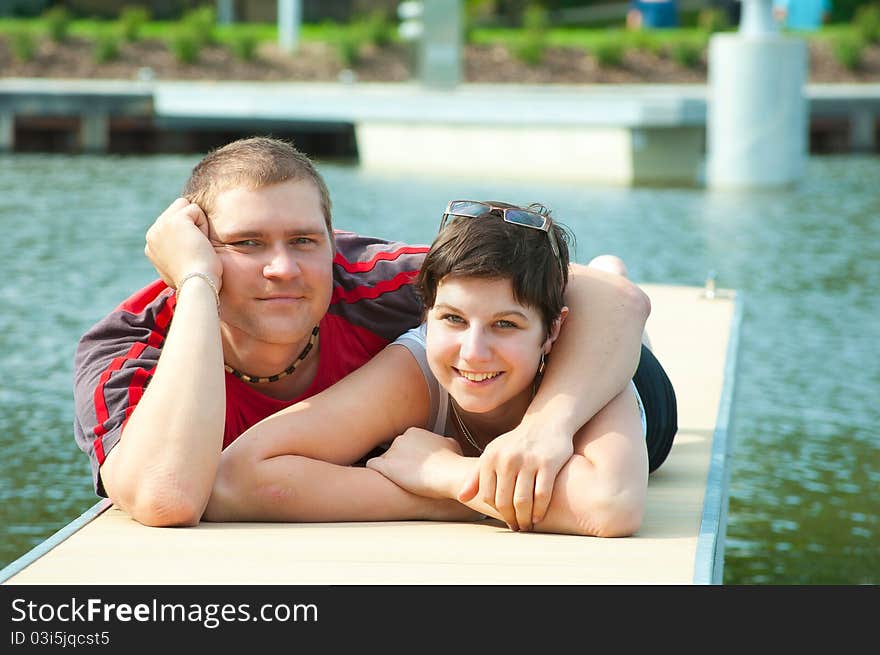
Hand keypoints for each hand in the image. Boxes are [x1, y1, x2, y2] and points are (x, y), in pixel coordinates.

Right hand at [144, 198, 221, 290]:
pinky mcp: (175, 220)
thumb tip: (177, 252)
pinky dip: (204, 225)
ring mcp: (161, 225)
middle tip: (196, 249)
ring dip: (198, 224)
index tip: (191, 253)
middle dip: (192, 225)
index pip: (171, 222)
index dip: (188, 232)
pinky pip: (195, 210)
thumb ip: (174, 255)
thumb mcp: (178, 269)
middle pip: (177, 210)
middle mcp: (152, 234)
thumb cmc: (195, 282)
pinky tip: (201, 243)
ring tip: (198, 245)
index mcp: (152, 245)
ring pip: (185, 207)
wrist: (196, 285)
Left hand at [366, 428, 464, 499]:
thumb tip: (445, 444)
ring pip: (384, 460)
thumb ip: (443, 442)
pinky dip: (375, 472)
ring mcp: (392, 452)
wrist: (449, 473)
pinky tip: (380, 480)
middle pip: (394, 452)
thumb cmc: (453, 462)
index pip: (406, 444)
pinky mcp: (385, 466)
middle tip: (408, 477)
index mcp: (415, 432)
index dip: (410, 458)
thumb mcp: (452, 445)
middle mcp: (401, 438)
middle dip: (400, 463)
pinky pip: (372, 465)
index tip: (415, 468)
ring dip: (389, 470)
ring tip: (396, 482)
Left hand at [457, 419, 572, 531]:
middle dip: (510, 519)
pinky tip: (538, 517)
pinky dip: (540, 510)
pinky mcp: (548, 464)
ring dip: (524, 519)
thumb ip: (475, 476)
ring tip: (526, 525)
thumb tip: (461, 498)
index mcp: (490, 458)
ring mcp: (528, 461)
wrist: (546, 423)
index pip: (488, 495)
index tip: (503, 518)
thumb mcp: (492, 453)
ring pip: (523, 501)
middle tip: (516, 528)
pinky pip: (542, 495)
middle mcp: (507, 459)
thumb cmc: (516, 443)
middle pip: (505, 501)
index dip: (495, 511)